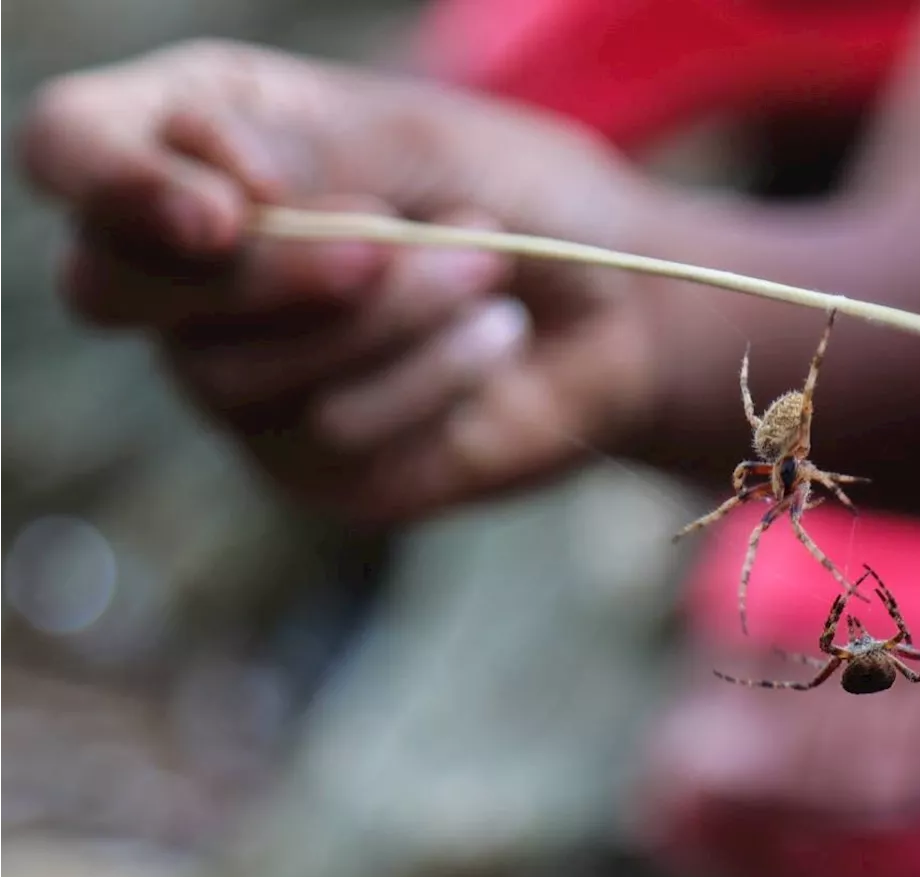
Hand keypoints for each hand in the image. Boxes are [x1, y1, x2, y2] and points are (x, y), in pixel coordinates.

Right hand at [16, 40, 663, 522]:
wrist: (621, 311)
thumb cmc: (524, 202)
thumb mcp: (431, 139)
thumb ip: (315, 144)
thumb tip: (209, 161)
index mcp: (209, 156)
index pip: (70, 150)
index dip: (115, 180)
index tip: (226, 209)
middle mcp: (199, 279)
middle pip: (114, 288)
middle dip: (265, 269)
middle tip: (388, 235)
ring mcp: (244, 382)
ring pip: (237, 376)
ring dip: (387, 317)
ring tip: (488, 273)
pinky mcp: (311, 465)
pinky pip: (331, 438)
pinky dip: (432, 381)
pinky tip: (494, 346)